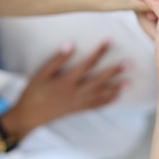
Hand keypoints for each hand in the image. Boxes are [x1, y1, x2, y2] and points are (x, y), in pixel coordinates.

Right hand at [1, 41, 127, 138]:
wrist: (29, 116)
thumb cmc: (33, 92)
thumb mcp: (42, 73)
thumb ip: (57, 59)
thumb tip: (70, 44)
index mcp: (67, 81)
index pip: (88, 64)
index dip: (99, 52)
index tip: (109, 41)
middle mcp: (76, 92)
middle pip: (99, 80)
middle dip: (115, 72)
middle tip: (128, 64)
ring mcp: (78, 102)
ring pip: (101, 94)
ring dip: (115, 88)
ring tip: (129, 83)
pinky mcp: (78, 110)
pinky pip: (96, 106)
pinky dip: (107, 102)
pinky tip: (117, 98)